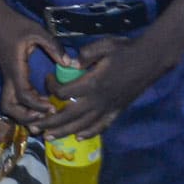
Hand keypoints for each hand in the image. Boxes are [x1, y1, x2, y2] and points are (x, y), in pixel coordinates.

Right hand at [0, 0, 67, 124]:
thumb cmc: (15, 24)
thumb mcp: (36, 31)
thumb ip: (54, 46)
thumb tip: (71, 64)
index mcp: (15, 68)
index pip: (23, 95)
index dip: (37, 105)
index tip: (52, 107)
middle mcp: (9, 76)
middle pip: (9, 107)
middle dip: (25, 116)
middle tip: (43, 116)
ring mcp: (7, 76)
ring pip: (7, 104)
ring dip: (22, 113)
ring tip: (41, 113)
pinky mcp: (9, 75)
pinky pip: (12, 97)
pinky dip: (22, 106)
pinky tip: (38, 104)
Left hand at [39, 35, 162, 138]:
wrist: (150, 60)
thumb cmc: (125, 50)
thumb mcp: (104, 45)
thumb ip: (86, 54)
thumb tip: (70, 64)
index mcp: (93, 83)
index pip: (64, 92)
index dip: (52, 87)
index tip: (47, 78)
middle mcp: (99, 100)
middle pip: (69, 115)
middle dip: (50, 122)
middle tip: (32, 128)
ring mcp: (109, 108)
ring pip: (83, 125)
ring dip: (64, 132)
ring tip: (48, 137)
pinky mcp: (117, 111)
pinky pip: (101, 126)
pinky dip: (89, 133)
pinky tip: (79, 138)